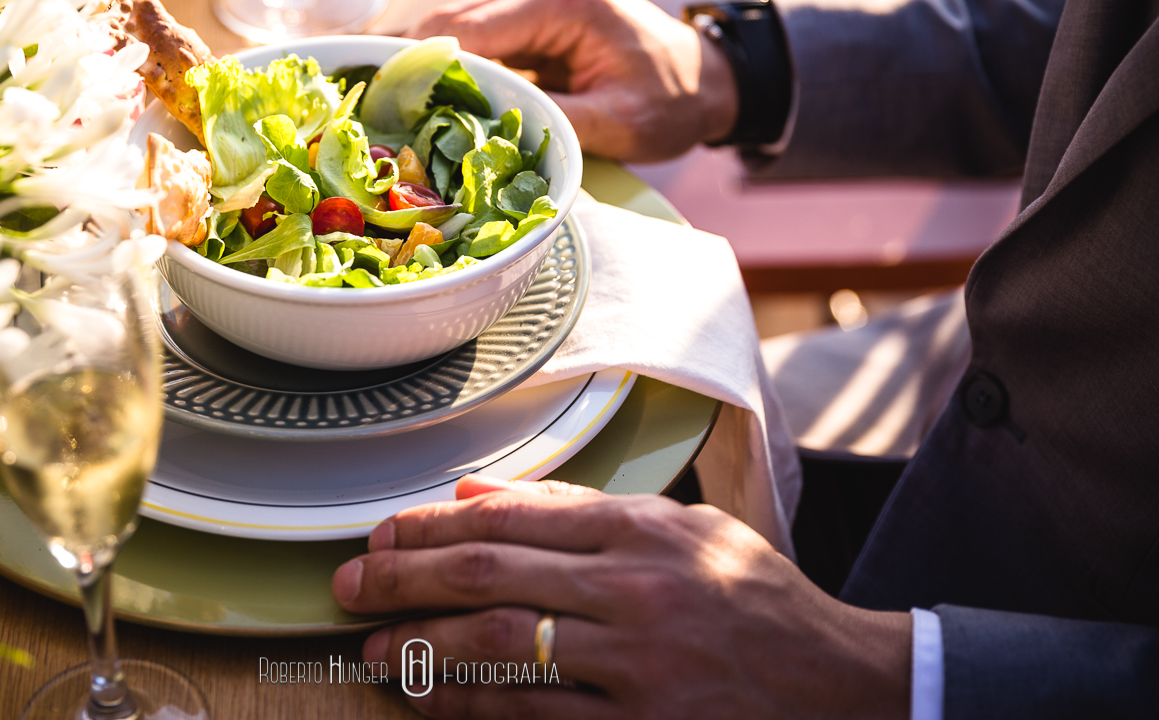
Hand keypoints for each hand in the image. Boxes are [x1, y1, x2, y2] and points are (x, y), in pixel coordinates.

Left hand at [332, 474, 910, 719]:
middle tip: (349, 585)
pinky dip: (473, 709)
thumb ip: (576, 505)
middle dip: (404, 578)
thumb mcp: (680, 527)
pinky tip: (432, 700)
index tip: (382, 532)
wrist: (840, 686)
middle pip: (490, 577)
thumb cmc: (752, 598)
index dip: (432, 525)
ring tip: (373, 649)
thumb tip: (476, 492)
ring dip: (422, 648)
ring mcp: (637, 668)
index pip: (510, 517)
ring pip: (501, 649)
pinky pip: (535, 719)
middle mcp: (635, 591)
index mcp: (641, 531)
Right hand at [409, 0, 737, 160]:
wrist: (712, 80)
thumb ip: (556, 121)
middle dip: (416, 63)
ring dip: (431, 68)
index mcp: (562, 3)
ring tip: (392, 108)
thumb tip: (486, 134)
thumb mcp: (621, 123)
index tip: (386, 98)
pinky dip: (456, 72)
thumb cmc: (675, 99)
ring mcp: (535, 6)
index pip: (470, 25)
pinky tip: (430, 103)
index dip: (423, 60)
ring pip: (460, 31)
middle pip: (453, 21)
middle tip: (377, 109)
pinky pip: (481, 45)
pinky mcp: (534, 27)